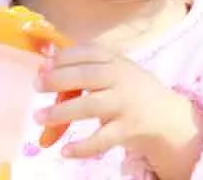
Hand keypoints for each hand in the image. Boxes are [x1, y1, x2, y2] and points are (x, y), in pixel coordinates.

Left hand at [34, 43, 202, 177]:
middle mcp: (121, 79)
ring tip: (39, 117)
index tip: (43, 64)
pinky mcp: (128, 130)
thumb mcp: (111, 70)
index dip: (64, 57)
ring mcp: (125, 104)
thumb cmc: (127, 88)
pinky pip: (103, 139)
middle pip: (87, 76)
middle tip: (36, 85)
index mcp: (114, 60)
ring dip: (62, 112)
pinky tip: (65, 150)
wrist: (166, 116)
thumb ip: (82, 66)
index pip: (88, 52)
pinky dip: (83, 147)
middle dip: (59, 79)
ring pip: (92, 106)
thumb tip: (45, 63)